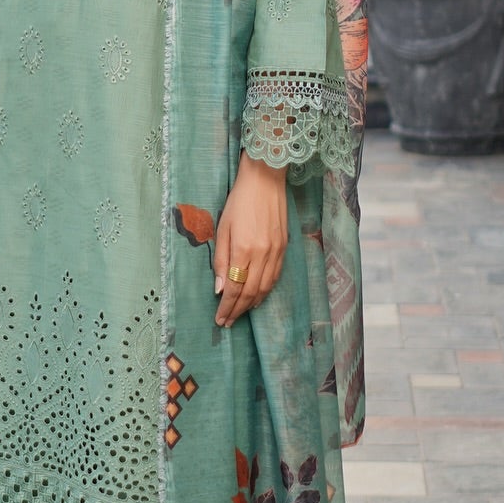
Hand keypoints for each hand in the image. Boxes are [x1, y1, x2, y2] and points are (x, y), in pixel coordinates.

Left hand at [213, 155, 286, 325]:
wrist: (265, 180)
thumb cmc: (238, 202)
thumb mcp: (222, 228)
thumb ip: (220, 260)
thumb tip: (219, 289)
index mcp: (244, 250)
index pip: (234, 288)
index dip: (227, 307)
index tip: (220, 319)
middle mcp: (263, 254)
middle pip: (250, 292)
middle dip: (238, 310)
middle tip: (227, 322)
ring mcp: (276, 251)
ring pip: (265, 288)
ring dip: (252, 304)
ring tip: (240, 313)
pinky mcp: (284, 247)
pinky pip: (276, 276)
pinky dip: (266, 291)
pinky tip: (258, 296)